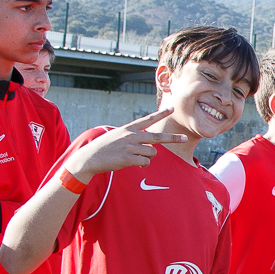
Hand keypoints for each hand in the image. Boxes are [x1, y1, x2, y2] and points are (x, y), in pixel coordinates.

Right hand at [64, 109, 183, 178]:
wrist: (89, 157)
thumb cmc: (104, 148)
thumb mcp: (118, 137)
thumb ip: (134, 139)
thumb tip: (149, 149)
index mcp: (128, 129)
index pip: (148, 119)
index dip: (161, 114)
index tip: (172, 108)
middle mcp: (131, 136)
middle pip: (157, 137)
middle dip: (172, 138)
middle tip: (185, 138)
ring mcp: (130, 147)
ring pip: (152, 153)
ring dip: (147, 157)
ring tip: (136, 158)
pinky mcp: (128, 158)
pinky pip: (145, 162)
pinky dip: (142, 165)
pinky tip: (133, 164)